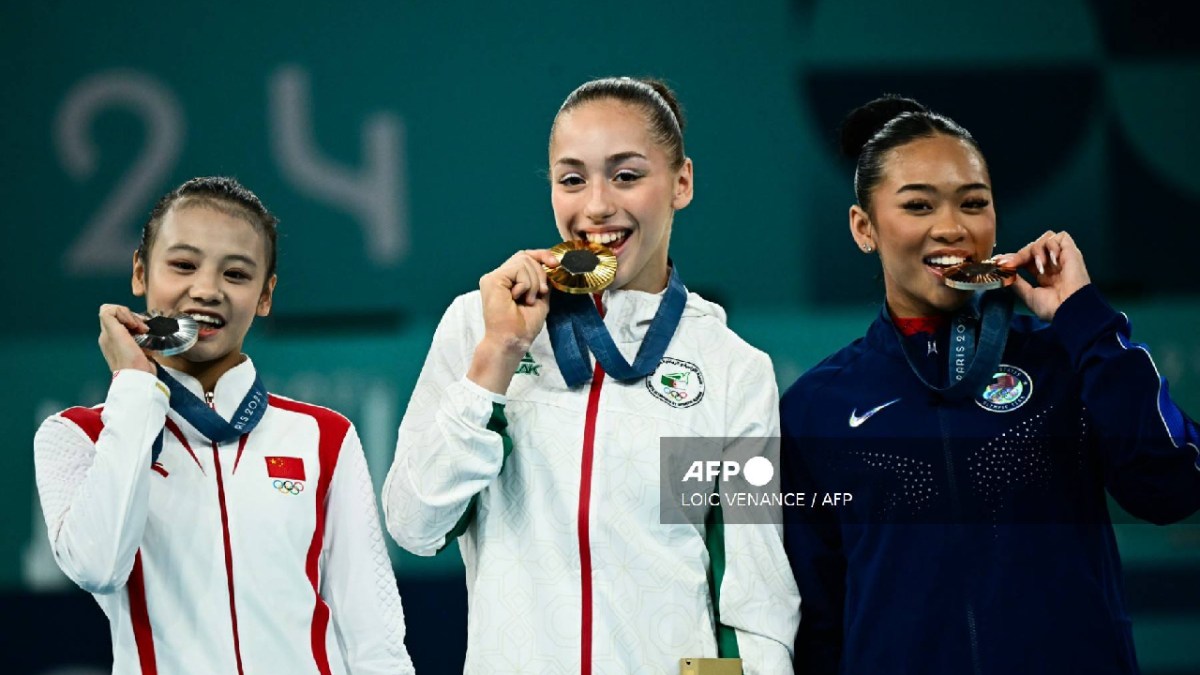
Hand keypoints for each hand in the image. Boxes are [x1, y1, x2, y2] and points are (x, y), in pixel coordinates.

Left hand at [98, 304, 156, 374]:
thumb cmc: (127, 356)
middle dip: (134, 318)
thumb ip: (110, 317)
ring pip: (131, 323)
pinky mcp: (136, 348)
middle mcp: (112, 337)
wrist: (139, 377)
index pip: (109, 310)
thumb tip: (118, 310)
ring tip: (147, 332)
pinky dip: (145, 332)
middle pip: (122, 316)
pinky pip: (138, 333)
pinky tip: (149, 337)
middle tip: (142, 328)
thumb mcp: (115, 333)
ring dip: (141, 324)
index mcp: (105, 334)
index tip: (131, 323)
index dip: (122, 312)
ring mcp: (124, 343)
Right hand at [467, 250, 559, 393]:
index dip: (542, 255)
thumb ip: (542, 280)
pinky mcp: (492, 279)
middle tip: (540, 294)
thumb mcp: (540, 297)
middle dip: (540, 273)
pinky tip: (519, 297)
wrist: (513, 340)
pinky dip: (526, 283)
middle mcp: (498, 276)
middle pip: (525, 256)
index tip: (555, 264)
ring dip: (534, 282)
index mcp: (508, 280)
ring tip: (527, 300)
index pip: (525, 257)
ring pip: (524, 260)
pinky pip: (518, 268)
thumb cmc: (524, 326)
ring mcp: (493, 277)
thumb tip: (550, 263)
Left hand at [993, 230, 1090, 320]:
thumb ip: (1016, 281)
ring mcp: (1062, 257)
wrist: (1070, 308)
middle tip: (1013, 264)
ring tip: (1041, 267)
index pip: (1026, 259)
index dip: (1014, 257)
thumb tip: (1003, 270)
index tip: (1000, 261)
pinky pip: (1061, 236)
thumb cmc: (1052, 307)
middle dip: (1020, 254)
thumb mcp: (1028, 294)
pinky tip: (1052, 261)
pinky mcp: (1072, 251)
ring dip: (1037, 249)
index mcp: (1044, 275)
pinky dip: (1052, 246)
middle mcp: (1053, 265)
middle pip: (1033, 247)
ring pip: (1045, 239)